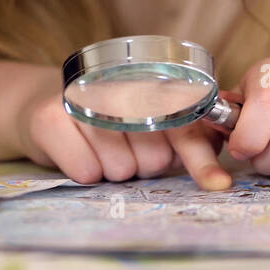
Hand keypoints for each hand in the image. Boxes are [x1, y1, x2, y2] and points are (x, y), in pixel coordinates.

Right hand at [16, 86, 231, 189]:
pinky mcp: (50, 119)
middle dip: (141, 163)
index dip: (202, 160)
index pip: (184, 131)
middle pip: (152, 160)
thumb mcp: (151, 127)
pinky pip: (86, 171)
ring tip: (98, 146)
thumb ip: (189, 139)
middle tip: (123, 146)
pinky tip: (78, 150)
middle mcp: (119, 86)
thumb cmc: (109, 124)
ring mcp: (83, 100)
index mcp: (152, 86)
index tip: (218, 183)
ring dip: (111, 168)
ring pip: (119, 169)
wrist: (49, 112)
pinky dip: (84, 170)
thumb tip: (220, 171)